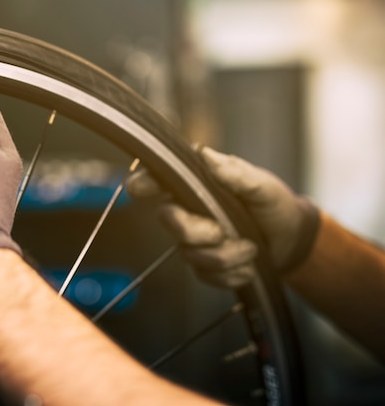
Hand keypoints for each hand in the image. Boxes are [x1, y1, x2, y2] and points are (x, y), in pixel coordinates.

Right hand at [127, 147, 319, 287]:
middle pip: (170, 221)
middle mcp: (188, 211)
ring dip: (227, 255)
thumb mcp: (261, 185)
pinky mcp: (201, 266)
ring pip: (191, 254)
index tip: (139, 188)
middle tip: (225, 231)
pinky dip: (232, 272)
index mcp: (196, 185)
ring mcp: (192, 241)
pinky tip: (248, 264)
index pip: (160, 181)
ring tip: (251, 247)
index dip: (144, 183)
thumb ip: (235, 172)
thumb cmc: (273, 205)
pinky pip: (206, 275)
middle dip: (198, 231)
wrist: (290, 241)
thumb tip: (205, 155)